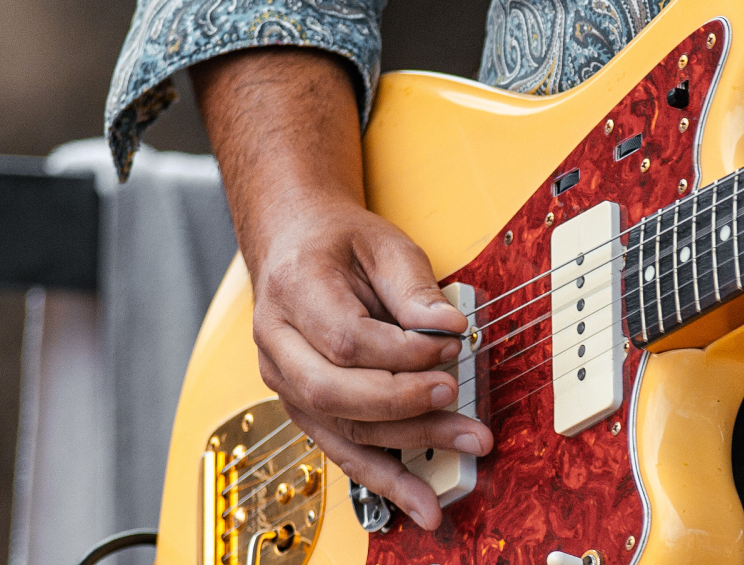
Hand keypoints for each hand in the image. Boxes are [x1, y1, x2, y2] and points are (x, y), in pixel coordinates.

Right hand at [192, 47, 493, 529]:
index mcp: (294, 288)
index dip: (403, 350)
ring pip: (340, 428)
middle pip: (334, 391)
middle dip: (403, 402)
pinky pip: (341, 450)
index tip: (451, 346)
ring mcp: (284, 381)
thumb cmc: (339, 244)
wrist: (296, 246)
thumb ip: (415, 287)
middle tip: (454, 394)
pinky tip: (420, 500)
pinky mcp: (303, 407)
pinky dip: (384, 478)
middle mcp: (277, 341)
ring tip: (465, 444)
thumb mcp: (383, 243)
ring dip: (407, 445)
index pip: (346, 337)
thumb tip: (448, 328)